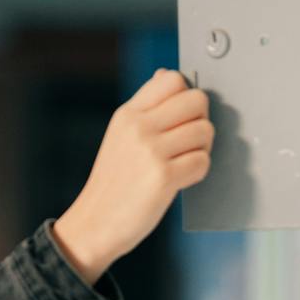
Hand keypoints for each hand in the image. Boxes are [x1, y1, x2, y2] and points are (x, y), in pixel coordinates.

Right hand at [52, 69, 212, 285]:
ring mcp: (151, 151)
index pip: (172, 79)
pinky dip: (198, 172)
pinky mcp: (163, 177)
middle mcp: (139, 127)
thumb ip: (145, 107)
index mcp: (128, 114)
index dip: (185, 96)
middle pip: (197, 100)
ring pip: (204, 130)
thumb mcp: (120, 135)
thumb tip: (166, 75)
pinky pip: (202, 161)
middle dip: (200, 120)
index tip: (180, 117)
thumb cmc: (113, 183)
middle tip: (189, 140)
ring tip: (184, 161)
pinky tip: (181, 179)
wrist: (94, 223)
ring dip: (202, 148)